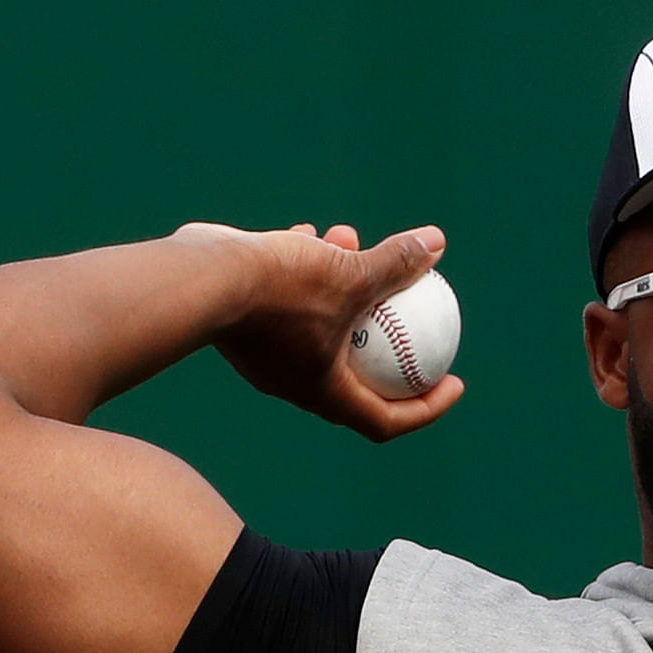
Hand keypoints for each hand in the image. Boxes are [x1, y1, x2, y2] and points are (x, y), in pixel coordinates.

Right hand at [191, 222, 466, 441]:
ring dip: (342, 286)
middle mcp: (295, 381)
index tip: (451, 381)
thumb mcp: (352, 275)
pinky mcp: (244, 322)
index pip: (387, 419)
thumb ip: (395, 264)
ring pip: (318, 323)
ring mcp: (266, 353)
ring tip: (351, 242)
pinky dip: (303, 271)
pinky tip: (312, 233)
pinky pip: (284, 300)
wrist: (200, 278)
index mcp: (326, 392)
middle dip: (385, 338)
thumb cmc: (280, 288)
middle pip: (356, 372)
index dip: (426, 407)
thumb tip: (436, 244)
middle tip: (411, 316)